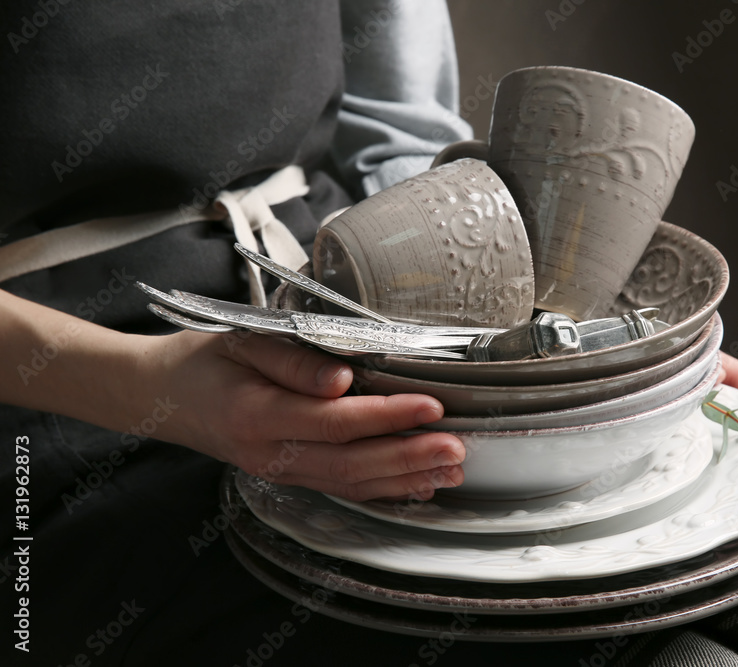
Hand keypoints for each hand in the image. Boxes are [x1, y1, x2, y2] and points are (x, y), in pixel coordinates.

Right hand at [134, 331, 466, 501]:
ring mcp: (278, 470)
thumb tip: (342, 380)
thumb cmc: (204, 360)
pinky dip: (382, 490)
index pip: (334, 421)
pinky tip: (417, 486)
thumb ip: (292, 359)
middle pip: (350, 463)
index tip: (431, 406)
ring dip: (404, 479)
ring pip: (350, 483)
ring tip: (450, 470)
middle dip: (408, 458)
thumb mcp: (240, 341)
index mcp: (256, 414)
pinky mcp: (287, 475)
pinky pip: (340, 488)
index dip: (386, 416)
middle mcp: (269, 453)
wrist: (161, 396)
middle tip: (456, 449)